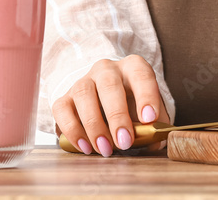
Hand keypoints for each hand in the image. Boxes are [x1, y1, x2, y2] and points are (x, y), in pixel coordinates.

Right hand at [52, 55, 168, 156]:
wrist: (105, 104)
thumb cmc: (132, 108)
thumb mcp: (148, 112)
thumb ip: (154, 126)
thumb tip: (155, 143)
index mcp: (132, 67)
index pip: (140, 74)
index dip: (146, 95)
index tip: (149, 119)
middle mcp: (106, 69)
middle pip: (109, 85)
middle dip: (117, 116)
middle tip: (125, 142)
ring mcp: (83, 81)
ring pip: (83, 95)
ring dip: (94, 125)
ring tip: (105, 149)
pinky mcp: (65, 97)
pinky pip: (62, 109)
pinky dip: (72, 130)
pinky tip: (85, 147)